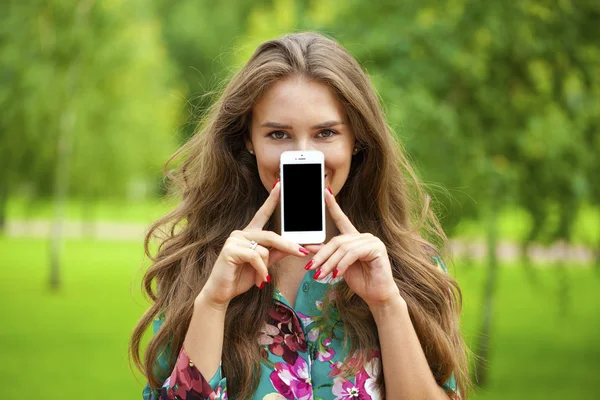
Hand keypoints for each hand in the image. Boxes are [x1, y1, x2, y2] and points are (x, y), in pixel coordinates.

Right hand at [200, 180, 310, 306]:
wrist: (221, 293)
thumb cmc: (241, 278)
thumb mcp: (264, 265)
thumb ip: (277, 254)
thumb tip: (297, 247)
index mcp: (249, 234)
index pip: (262, 213)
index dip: (271, 199)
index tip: (279, 185)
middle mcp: (241, 233)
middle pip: (271, 235)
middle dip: (289, 245)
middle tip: (304, 253)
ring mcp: (234, 240)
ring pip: (264, 248)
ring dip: (266, 267)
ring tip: (262, 279)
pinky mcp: (230, 250)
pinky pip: (256, 256)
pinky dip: (261, 270)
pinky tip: (259, 280)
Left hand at [303, 187, 401, 307]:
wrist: (377, 295)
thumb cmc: (360, 280)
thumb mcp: (337, 266)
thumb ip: (326, 254)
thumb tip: (308, 246)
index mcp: (354, 238)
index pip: (341, 219)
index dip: (333, 205)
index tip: (325, 192)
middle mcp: (363, 236)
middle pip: (337, 241)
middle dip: (322, 255)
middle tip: (310, 268)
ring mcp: (372, 240)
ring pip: (343, 248)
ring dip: (329, 263)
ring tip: (320, 275)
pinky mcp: (377, 248)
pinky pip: (353, 254)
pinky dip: (342, 265)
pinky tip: (337, 274)